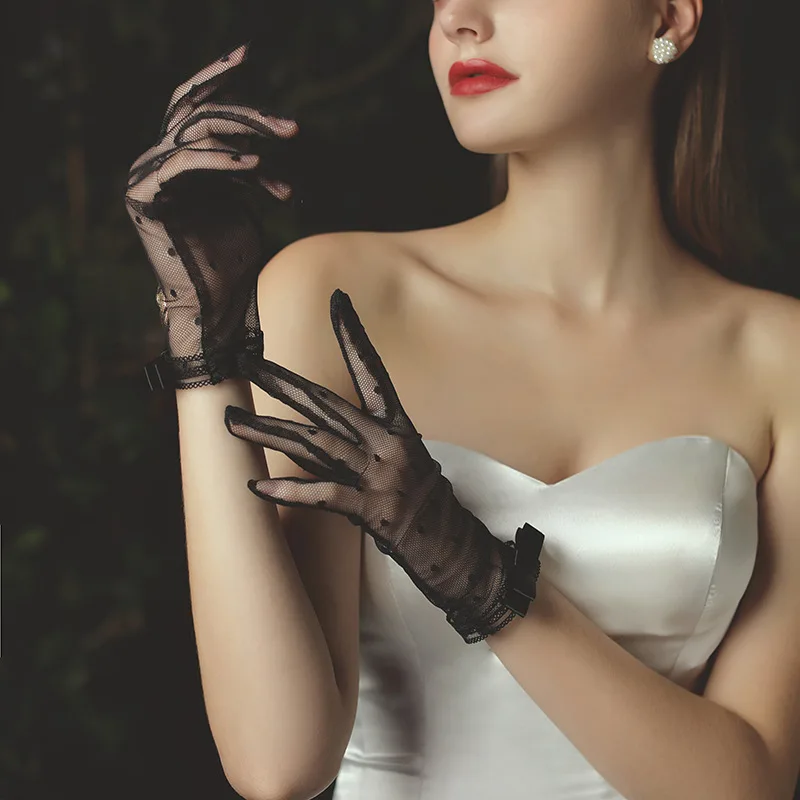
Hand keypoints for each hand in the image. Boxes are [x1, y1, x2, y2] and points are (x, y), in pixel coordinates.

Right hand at [125, 42, 299, 388]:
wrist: (217, 303)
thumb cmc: (233, 256)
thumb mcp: (244, 197)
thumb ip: (245, 163)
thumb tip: (267, 134)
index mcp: (178, 158)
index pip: (193, 104)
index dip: (216, 76)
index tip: (247, 54)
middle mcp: (158, 160)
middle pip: (200, 113)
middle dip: (249, 114)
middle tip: (291, 127)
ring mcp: (147, 175)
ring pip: (196, 132)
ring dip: (245, 134)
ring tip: (284, 141)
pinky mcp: (144, 196)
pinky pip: (185, 164)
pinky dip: (221, 162)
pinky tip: (254, 165)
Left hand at [223, 288, 544, 643]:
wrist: (459, 550)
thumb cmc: (432, 507)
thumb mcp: (406, 461)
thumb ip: (365, 443)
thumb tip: (324, 431)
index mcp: (398, 427)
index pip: (371, 370)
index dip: (353, 335)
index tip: (338, 301)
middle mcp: (388, 443)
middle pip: (326, 404)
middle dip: (282, 382)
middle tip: (248, 361)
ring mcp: (380, 475)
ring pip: (315, 444)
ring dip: (268, 433)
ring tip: (230, 422)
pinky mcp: (373, 509)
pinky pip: (325, 496)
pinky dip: (291, 492)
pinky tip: (258, 488)